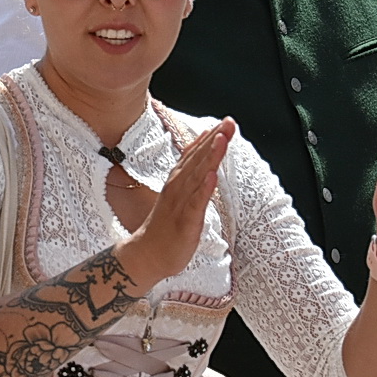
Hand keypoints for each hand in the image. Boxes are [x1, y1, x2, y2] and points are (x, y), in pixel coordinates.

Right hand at [116, 118, 231, 287]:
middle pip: (198, 159)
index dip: (211, 137)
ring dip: (209, 157)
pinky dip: (204, 189)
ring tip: (221, 139)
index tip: (225, 121)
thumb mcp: (180, 197)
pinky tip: (211, 176)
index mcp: (178, 181)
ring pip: (197, 176)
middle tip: (229, 122)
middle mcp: (178, 187)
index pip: (195, 154)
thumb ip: (190, 177)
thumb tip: (203, 159)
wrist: (147, 255)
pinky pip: (195, 203)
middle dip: (214, 140)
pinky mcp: (185, 221)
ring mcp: (181, 204)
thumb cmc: (166, 226)